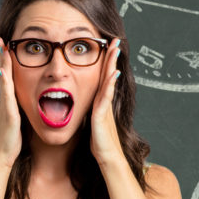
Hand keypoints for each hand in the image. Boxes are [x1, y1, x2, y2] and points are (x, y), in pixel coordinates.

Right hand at [0, 36, 21, 168]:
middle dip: (2, 55)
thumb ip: (20, 112)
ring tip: (1, 46)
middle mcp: (5, 100)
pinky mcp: (8, 112)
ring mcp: (5, 105)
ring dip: (2, 61)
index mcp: (10, 101)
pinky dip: (5, 80)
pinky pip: (6, 93)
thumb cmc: (12, 141)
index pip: (9, 76)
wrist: (3, 155)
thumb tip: (27, 106)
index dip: (7, 61)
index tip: (6, 46)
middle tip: (0, 38)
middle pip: (4, 73)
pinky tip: (4, 69)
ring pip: (4, 78)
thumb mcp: (18, 121)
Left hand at [89, 38, 123, 165]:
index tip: (107, 48)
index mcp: (101, 103)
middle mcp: (105, 102)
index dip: (106, 63)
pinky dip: (109, 84)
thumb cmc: (100, 145)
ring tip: (115, 49)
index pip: (103, 78)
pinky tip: (112, 73)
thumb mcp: (92, 124)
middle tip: (115, 40)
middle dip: (112, 57)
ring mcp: (105, 108)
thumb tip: (83, 106)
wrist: (108, 159)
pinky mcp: (102, 116)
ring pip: (109, 81)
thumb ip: (90, 113)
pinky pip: (105, 97)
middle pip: (109, 74)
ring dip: (112, 64)